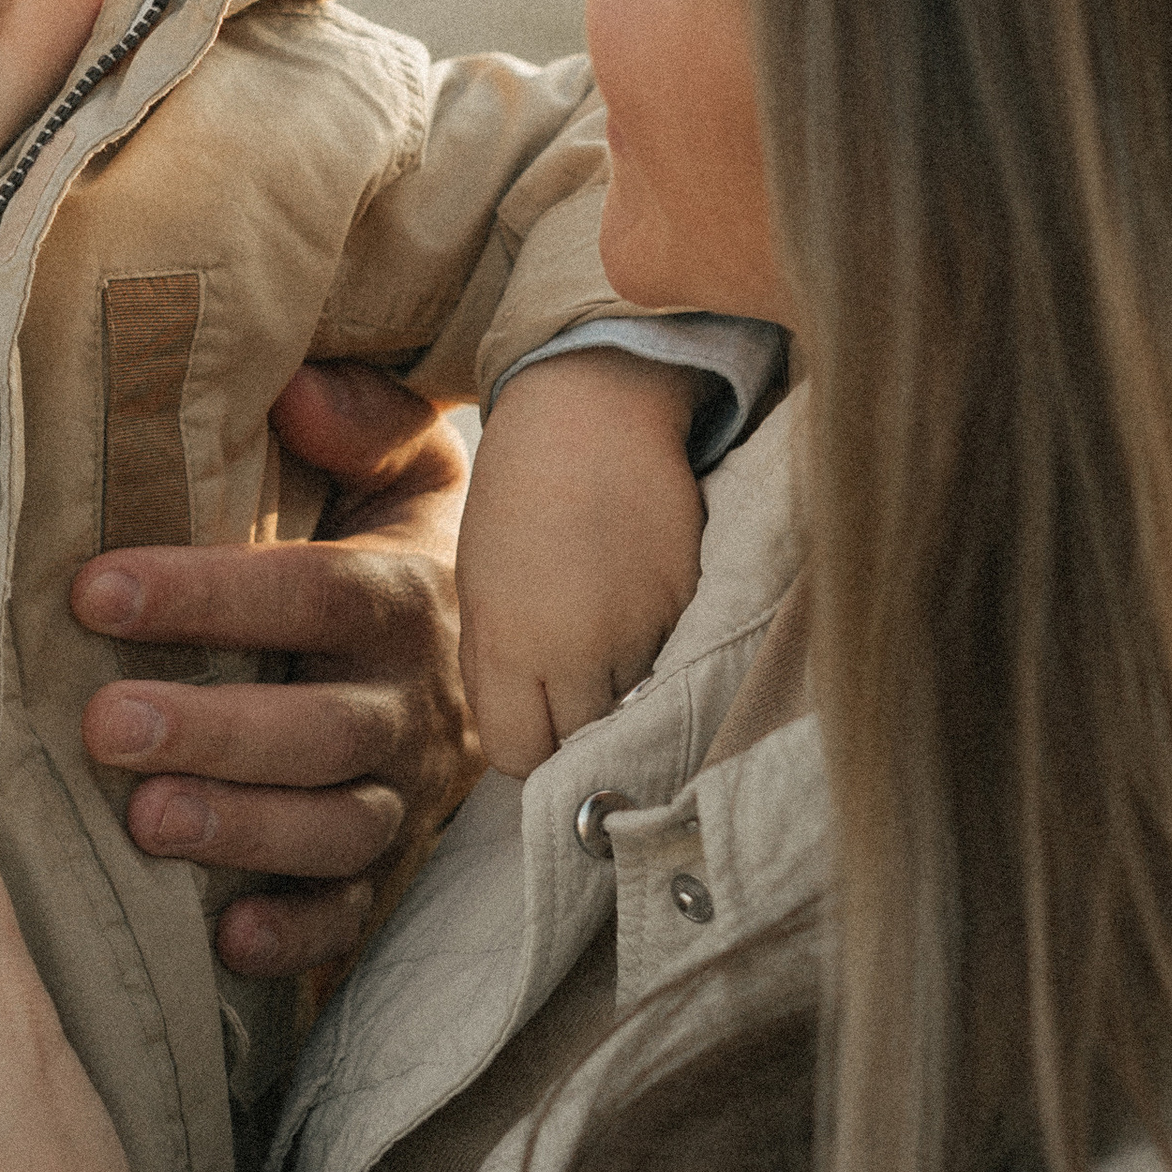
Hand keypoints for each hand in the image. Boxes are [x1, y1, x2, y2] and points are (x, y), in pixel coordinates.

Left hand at [71, 361, 475, 978]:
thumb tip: (295, 389)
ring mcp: (408, 796)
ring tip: (144, 823)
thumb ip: (364, 419)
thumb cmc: (410, 543)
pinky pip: (356, 916)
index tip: (93, 590)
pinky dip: (297, 938)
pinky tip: (225, 940)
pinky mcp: (394, 866)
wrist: (516, 646)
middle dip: (214, 733)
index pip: (314, 594)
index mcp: (407, 595)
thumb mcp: (410, 464)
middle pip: (325, 729)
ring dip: (243, 831)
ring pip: (338, 829)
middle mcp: (415, 703)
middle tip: (105, 725)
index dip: (208, 595)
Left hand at [456, 351, 703, 775]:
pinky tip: (642, 612)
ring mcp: (641, 631)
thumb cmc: (520, 495)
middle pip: (583, 748)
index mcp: (511, 645)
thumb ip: (498, 669)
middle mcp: (578, 650)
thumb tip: (524, 742)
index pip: (522, 757)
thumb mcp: (482, 586)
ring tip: (611, 640)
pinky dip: (662, 657)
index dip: (529, 744)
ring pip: (636, 713)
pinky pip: (675, 667)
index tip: (535, 717)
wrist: (591, 414)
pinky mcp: (690, 607)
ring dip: (625, 695)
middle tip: (575, 683)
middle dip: (578, 729)